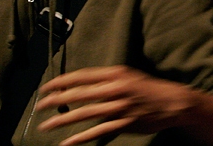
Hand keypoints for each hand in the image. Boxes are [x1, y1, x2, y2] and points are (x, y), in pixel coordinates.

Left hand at [35, 65, 199, 144]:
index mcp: (115, 74)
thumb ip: (106, 80)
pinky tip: (67, 143)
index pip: (82, 76)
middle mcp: (116, 88)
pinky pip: (97, 132)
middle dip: (57, 100)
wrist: (172, 102)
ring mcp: (119, 107)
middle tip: (40, 106)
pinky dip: (80, 138)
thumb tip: (82, 85)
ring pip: (85, 114)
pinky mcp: (123, 124)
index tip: (47, 87)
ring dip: (63, 120)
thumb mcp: (128, 76)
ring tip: (46, 125)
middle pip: (80, 94)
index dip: (62, 81)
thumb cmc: (148, 88)